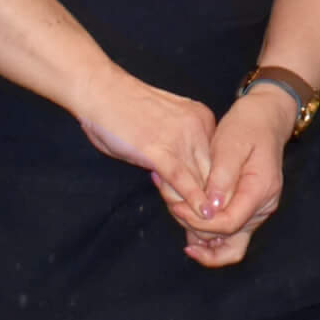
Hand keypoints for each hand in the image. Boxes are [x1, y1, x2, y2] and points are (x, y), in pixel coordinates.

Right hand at [72, 71, 216, 217]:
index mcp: (202, 119)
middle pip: (214, 172)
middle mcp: (198, 127)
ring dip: (201, 206)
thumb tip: (182, 172)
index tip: (211, 205)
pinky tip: (201, 214)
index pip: (217, 160)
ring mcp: (180, 138)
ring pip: (201, 180)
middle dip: (213, 200)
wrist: (101, 91)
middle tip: (212, 224)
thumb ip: (178, 144)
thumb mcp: (166, 123)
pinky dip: (192, 199)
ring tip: (204, 228)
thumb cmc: (126, 108)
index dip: (214, 186)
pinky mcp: (159, 150)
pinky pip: (182, 179)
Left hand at [155, 82, 296, 267]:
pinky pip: (228, 229)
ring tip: (177, 210)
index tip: (177, 207)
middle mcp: (262, 207)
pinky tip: (187, 213)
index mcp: (261, 191)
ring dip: (200, 232)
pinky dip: (207, 228)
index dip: (199, 222)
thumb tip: (212, 208)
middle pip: (228, 239)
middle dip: (196, 229)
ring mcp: (257, 210)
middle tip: (173, 207)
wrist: (265, 118)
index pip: (229, 224)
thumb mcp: (231, 145)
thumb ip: (222, 177)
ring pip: (227, 240)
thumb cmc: (248, 127)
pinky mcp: (248, 208)